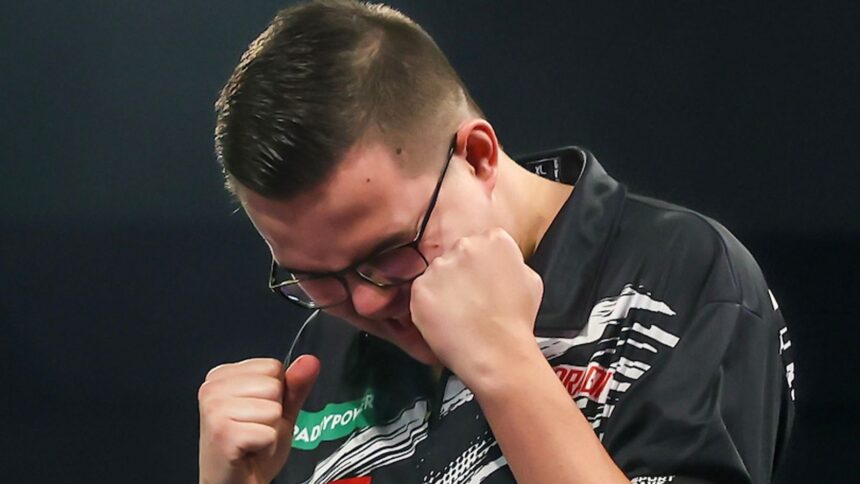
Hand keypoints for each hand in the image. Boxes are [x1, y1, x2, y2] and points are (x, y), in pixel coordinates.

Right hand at [198, 355, 319, 483]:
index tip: (257, 412)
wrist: (235, 482)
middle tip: (254, 428)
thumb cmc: (252, 448)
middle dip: (274, 412)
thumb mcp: (280, 411)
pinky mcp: (223, 433)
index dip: (276, 394)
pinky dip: (266, 446)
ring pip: (273, 409)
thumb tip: (309, 361)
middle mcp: (212, 388)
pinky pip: (268, 432)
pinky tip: (250, 450)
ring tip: (252, 440)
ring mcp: (215, 410)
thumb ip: (295, 385)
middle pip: (274, 385)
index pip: (274, 366)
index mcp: (222, 375)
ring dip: (271, 430)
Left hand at [410, 227, 542, 388]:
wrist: (498, 353)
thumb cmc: (515, 323)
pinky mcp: (421, 288)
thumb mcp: (531, 280)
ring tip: (461, 313)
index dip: (482, 264)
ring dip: (444, 288)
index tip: (483, 280)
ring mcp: (440, 266)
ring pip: (437, 272)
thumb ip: (512, 262)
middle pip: (457, 253)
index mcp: (495, 240)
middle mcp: (465, 246)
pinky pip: (422, 291)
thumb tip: (501, 262)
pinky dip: (430, 305)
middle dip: (461, 273)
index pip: (482, 241)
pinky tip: (448, 320)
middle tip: (472, 299)